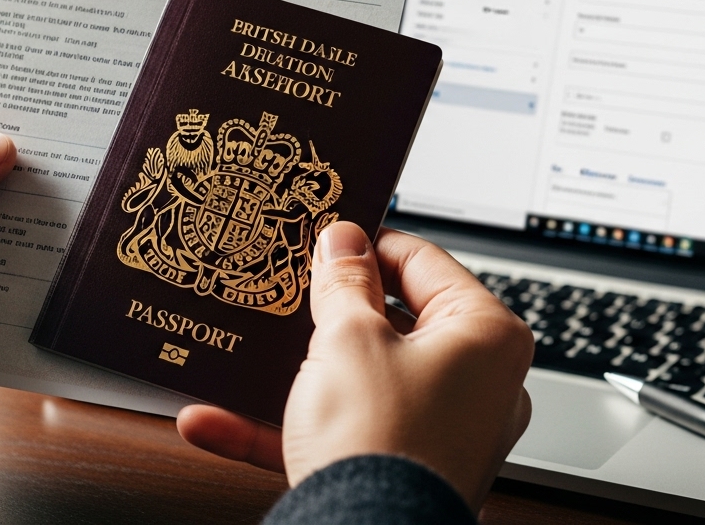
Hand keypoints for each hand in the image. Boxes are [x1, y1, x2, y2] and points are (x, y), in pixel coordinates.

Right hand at [177, 222, 533, 510]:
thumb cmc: (383, 446)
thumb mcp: (348, 338)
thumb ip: (343, 282)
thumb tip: (343, 242)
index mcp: (486, 336)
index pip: (424, 263)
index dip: (368, 245)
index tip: (328, 237)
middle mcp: (476, 384)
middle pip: (392, 323)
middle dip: (329, 312)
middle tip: (290, 289)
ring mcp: (439, 430)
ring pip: (358, 381)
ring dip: (296, 371)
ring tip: (251, 350)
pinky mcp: (399, 468)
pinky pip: (338, 432)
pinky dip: (282, 424)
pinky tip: (217, 418)